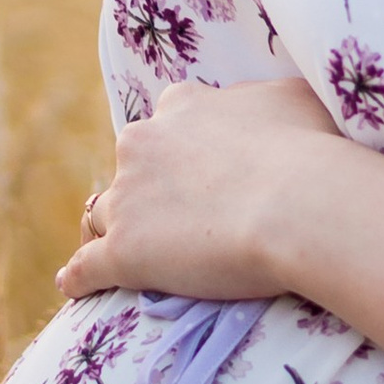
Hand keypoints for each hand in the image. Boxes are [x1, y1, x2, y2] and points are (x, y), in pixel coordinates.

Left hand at [56, 76, 349, 301]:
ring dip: (110, 229)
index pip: (165, 125)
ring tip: (117, 250)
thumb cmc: (311, 148)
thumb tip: (264, 101)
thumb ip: (265, 99)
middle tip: (171, 217)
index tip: (196, 172)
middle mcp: (143, 144)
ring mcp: (128, 199)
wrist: (302, 204)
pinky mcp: (123, 252)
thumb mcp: (294, 98)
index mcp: (181, 105)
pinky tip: (73, 286)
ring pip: (102, 214)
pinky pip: (85, 267)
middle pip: (129, 168)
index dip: (178, 150)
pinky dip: (78, 277)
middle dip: (143, 188)